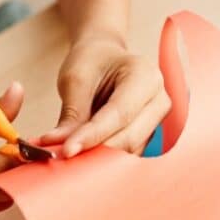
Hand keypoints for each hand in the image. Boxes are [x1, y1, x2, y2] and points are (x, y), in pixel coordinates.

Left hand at [39, 34, 170, 156]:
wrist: (106, 60)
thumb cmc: (93, 62)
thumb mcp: (76, 79)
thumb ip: (72, 114)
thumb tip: (61, 148)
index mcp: (146, 76)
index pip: (120, 113)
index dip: (93, 135)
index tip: (67, 150)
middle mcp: (158, 100)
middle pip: (129, 138)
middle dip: (95, 150)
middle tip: (60, 156)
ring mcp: (156, 121)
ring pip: (128, 152)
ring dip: (98, 158)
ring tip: (68, 153)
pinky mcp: (148, 137)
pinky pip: (126, 156)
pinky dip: (103, 159)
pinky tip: (82, 154)